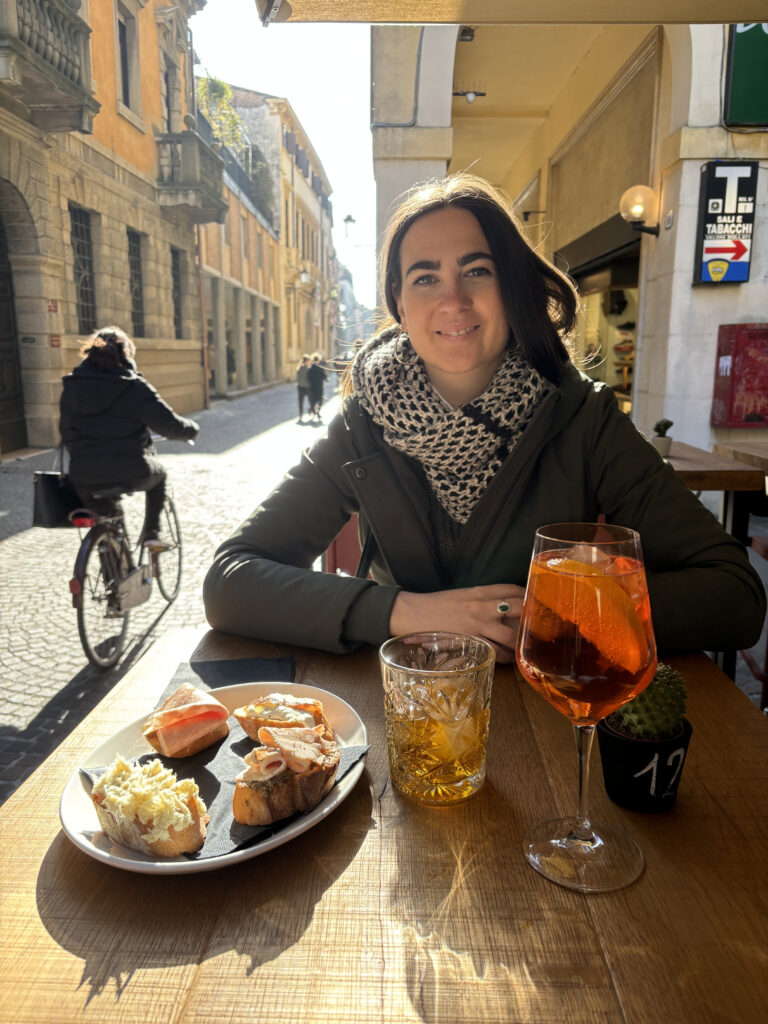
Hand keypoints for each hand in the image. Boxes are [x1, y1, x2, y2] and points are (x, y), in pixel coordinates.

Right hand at [389, 585, 525, 663]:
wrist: (414, 614)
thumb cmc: (438, 604)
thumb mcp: (463, 594)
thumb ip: (484, 597)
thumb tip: (506, 604)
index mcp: (480, 591)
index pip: (513, 588)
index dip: (528, 595)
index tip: (536, 602)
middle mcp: (483, 606)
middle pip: (519, 608)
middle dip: (532, 618)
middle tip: (537, 626)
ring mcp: (478, 625)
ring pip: (512, 636)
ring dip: (521, 644)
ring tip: (524, 647)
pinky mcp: (471, 642)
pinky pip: (497, 652)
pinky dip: (506, 657)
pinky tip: (507, 657)